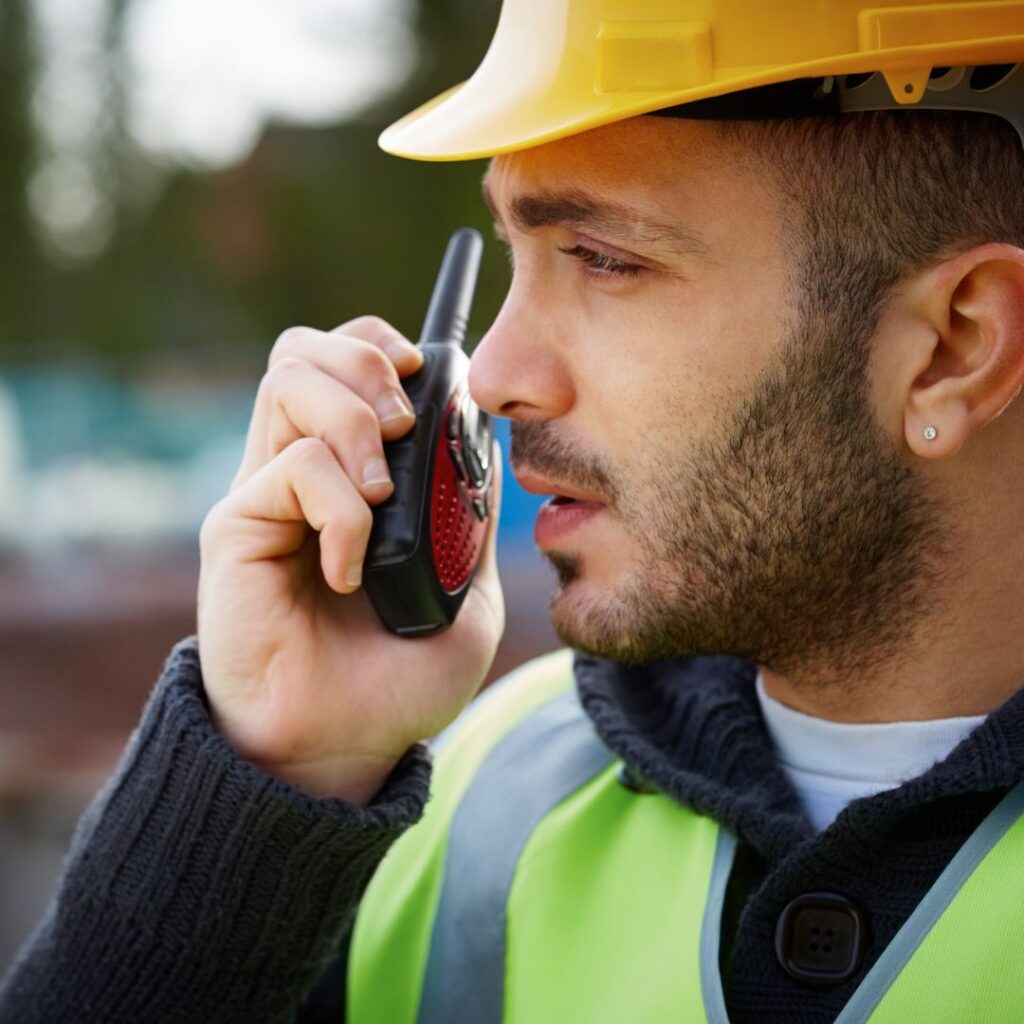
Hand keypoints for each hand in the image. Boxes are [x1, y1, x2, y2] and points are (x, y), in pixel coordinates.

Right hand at [197, 316, 504, 803]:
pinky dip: (344, 511)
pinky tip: (352, 571)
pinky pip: (296, 468)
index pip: (341, 365)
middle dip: (365, 363)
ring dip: (355, 421)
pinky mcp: (238, 527)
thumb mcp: (466, 593)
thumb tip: (479, 445)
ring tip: (383, 494)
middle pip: (303, 351)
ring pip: (289, 382)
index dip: (377, 345)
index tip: (424, 373)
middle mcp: (300, 473)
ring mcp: (266, 496)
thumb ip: (471, 519)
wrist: (344, 746)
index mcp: (349, 477)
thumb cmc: (399, 679)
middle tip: (403, 424)